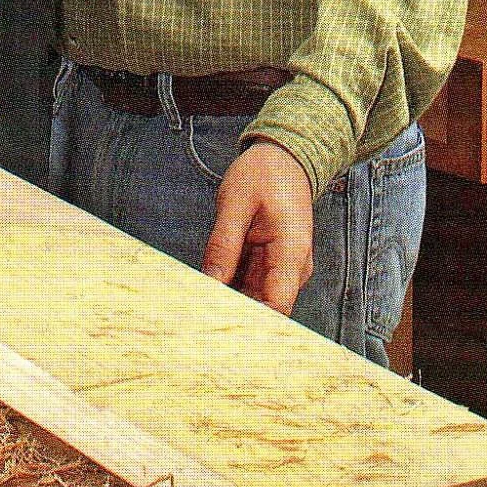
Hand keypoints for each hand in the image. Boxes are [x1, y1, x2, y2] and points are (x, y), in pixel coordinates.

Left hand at [201, 140, 313, 314]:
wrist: (285, 157)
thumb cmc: (265, 174)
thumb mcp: (235, 205)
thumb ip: (223, 246)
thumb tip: (209, 284)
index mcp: (291, 253)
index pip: (278, 308)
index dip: (250, 325)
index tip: (217, 328)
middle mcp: (292, 268)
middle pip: (265, 309)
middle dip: (233, 318)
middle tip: (194, 321)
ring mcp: (282, 268)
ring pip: (255, 301)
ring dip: (228, 305)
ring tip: (194, 309)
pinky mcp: (269, 264)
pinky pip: (249, 286)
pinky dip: (229, 290)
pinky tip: (205, 292)